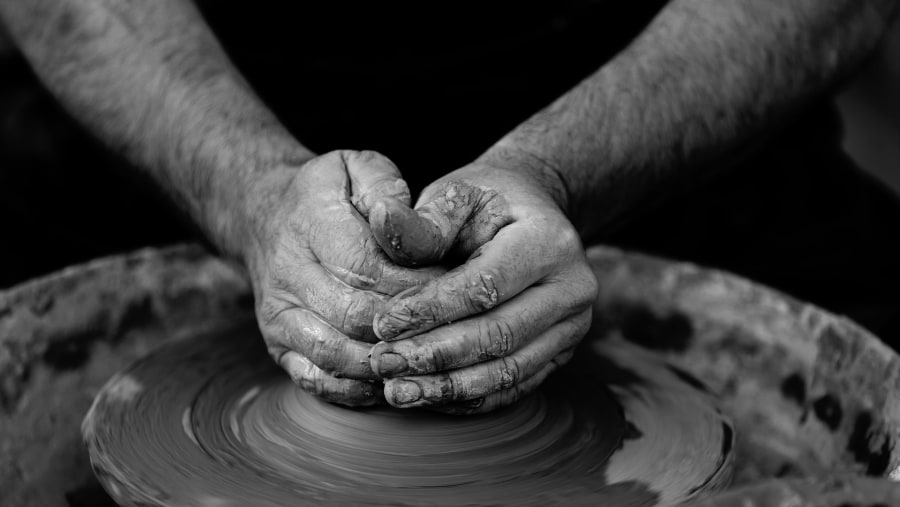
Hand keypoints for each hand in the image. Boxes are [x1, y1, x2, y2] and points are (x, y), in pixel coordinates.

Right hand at [241, 150, 439, 405]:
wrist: (267, 217)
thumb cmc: (331, 193)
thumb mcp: (359, 168)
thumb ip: (387, 190)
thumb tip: (401, 223)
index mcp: (311, 225)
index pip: (368, 268)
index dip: (417, 286)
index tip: (456, 289)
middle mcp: (287, 274)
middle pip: (357, 317)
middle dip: (411, 328)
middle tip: (454, 331)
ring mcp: (279, 316)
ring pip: (339, 356)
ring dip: (389, 364)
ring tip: (431, 359)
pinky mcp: (279, 347)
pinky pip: (318, 381)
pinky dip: (359, 390)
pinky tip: (394, 380)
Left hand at [367, 160, 597, 412]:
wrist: (528, 215)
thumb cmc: (484, 203)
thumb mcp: (457, 196)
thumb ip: (424, 222)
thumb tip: (382, 220)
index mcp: (550, 240)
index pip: (486, 286)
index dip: (432, 309)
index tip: (383, 324)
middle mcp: (573, 288)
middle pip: (500, 334)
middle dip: (436, 355)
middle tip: (383, 364)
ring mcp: (572, 326)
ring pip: (508, 370)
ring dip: (449, 387)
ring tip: (398, 391)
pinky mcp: (560, 354)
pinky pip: (514, 387)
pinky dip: (469, 398)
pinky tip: (427, 397)